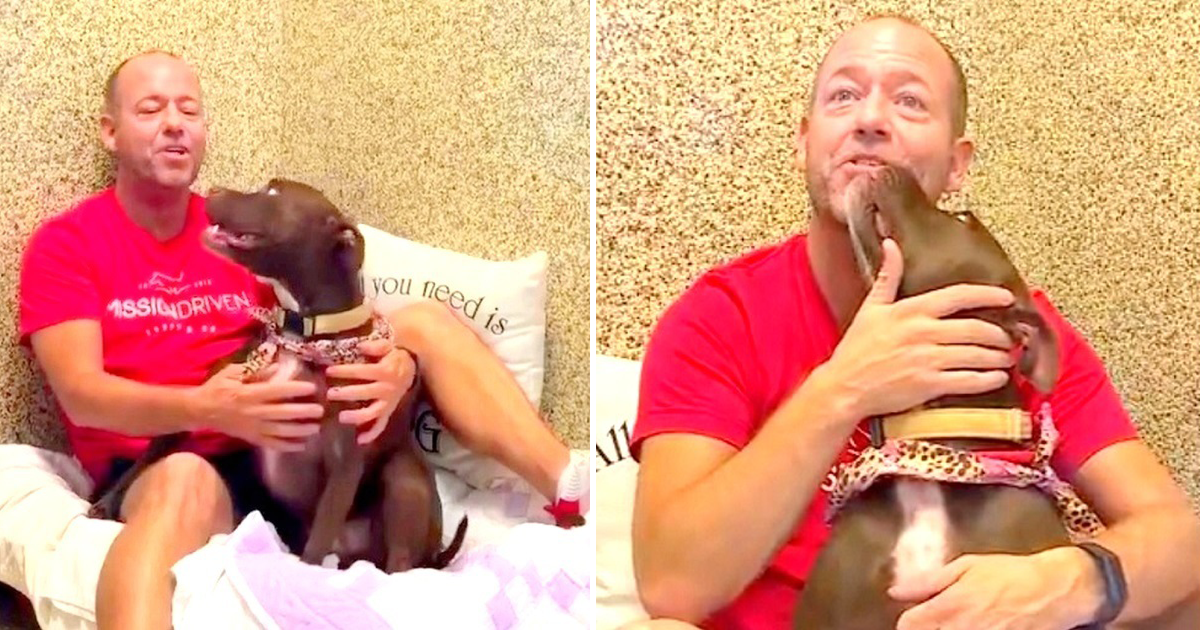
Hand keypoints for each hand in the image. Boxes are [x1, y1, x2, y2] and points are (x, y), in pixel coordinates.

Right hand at [191, 363, 323, 450]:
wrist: (201, 410)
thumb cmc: (218, 387)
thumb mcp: (233, 372)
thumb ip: (255, 370)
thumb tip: (278, 367)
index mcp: (249, 394)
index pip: (276, 391)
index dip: (295, 390)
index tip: (312, 387)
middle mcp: (253, 412)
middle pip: (282, 414)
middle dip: (303, 413)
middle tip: (320, 410)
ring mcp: (253, 428)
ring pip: (280, 432)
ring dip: (300, 431)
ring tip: (316, 428)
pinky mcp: (251, 438)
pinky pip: (272, 444)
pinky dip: (287, 446)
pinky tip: (302, 445)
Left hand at [326, 340, 416, 443]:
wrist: (412, 369)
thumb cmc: (395, 357)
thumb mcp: (388, 345)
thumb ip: (375, 346)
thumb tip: (361, 347)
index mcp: (386, 371)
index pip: (362, 372)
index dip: (345, 371)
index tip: (328, 371)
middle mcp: (387, 389)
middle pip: (365, 393)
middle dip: (346, 393)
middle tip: (329, 394)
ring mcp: (388, 403)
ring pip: (373, 412)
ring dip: (357, 416)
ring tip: (342, 417)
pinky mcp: (388, 411)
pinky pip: (381, 425)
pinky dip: (372, 434)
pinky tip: (359, 440)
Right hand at [819, 238, 1017, 421]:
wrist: (844, 386)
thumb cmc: (856, 349)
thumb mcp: (871, 307)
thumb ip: (888, 276)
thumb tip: (891, 245)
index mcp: (911, 310)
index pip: (958, 295)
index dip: (988, 295)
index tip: (1007, 297)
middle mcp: (923, 332)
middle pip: (976, 328)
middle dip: (999, 334)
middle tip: (1008, 337)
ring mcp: (927, 359)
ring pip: (977, 355)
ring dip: (998, 357)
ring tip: (1006, 357)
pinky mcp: (929, 384)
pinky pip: (969, 380)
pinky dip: (989, 379)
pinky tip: (997, 377)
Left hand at [889, 549, 1104, 628]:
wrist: (1052, 590)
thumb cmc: (1007, 573)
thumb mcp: (966, 567)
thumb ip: (928, 582)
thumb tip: (896, 591)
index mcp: (949, 604)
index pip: (909, 625)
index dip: (908, 623)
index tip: (915, 618)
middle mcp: (962, 627)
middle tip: (936, 621)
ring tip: (955, 624)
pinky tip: (974, 628)